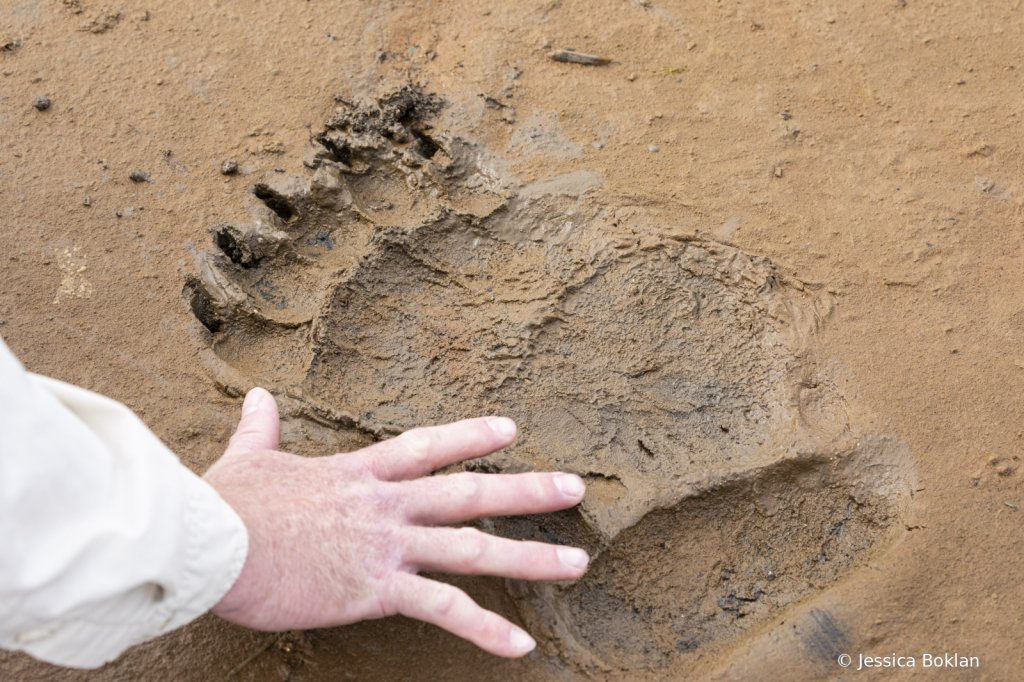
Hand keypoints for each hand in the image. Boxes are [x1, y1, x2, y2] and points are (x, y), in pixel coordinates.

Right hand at [204, 388, 587, 656]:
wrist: (211, 544)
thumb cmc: (225, 505)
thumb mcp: (248, 458)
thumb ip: (262, 427)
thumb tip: (257, 396)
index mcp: (359, 475)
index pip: (427, 447)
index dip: (470, 436)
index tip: (511, 430)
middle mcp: (385, 506)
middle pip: (469, 492)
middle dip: (527, 491)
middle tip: (576, 488)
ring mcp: (387, 547)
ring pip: (473, 549)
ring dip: (531, 557)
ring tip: (578, 563)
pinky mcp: (376, 590)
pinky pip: (444, 611)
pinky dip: (485, 629)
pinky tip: (522, 645)